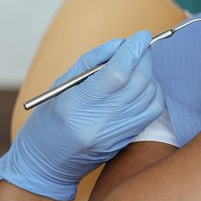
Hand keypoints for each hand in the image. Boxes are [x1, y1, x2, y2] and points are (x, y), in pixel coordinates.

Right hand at [0, 31, 163, 200]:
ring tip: (138, 65)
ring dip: (149, 73)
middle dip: (144, 58)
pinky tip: (143, 85)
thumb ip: (92, 60)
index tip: (141, 35)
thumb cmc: (50, 119)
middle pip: (137, 82)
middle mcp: (100, 121)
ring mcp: (116, 133)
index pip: (117, 73)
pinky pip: (152, 111)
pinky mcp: (126, 140)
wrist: (47, 164)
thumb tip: (122, 43)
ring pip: (149, 95)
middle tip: (141, 46)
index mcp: (77, 104)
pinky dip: (154, 92)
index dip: (133, 50)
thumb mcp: (62, 85)